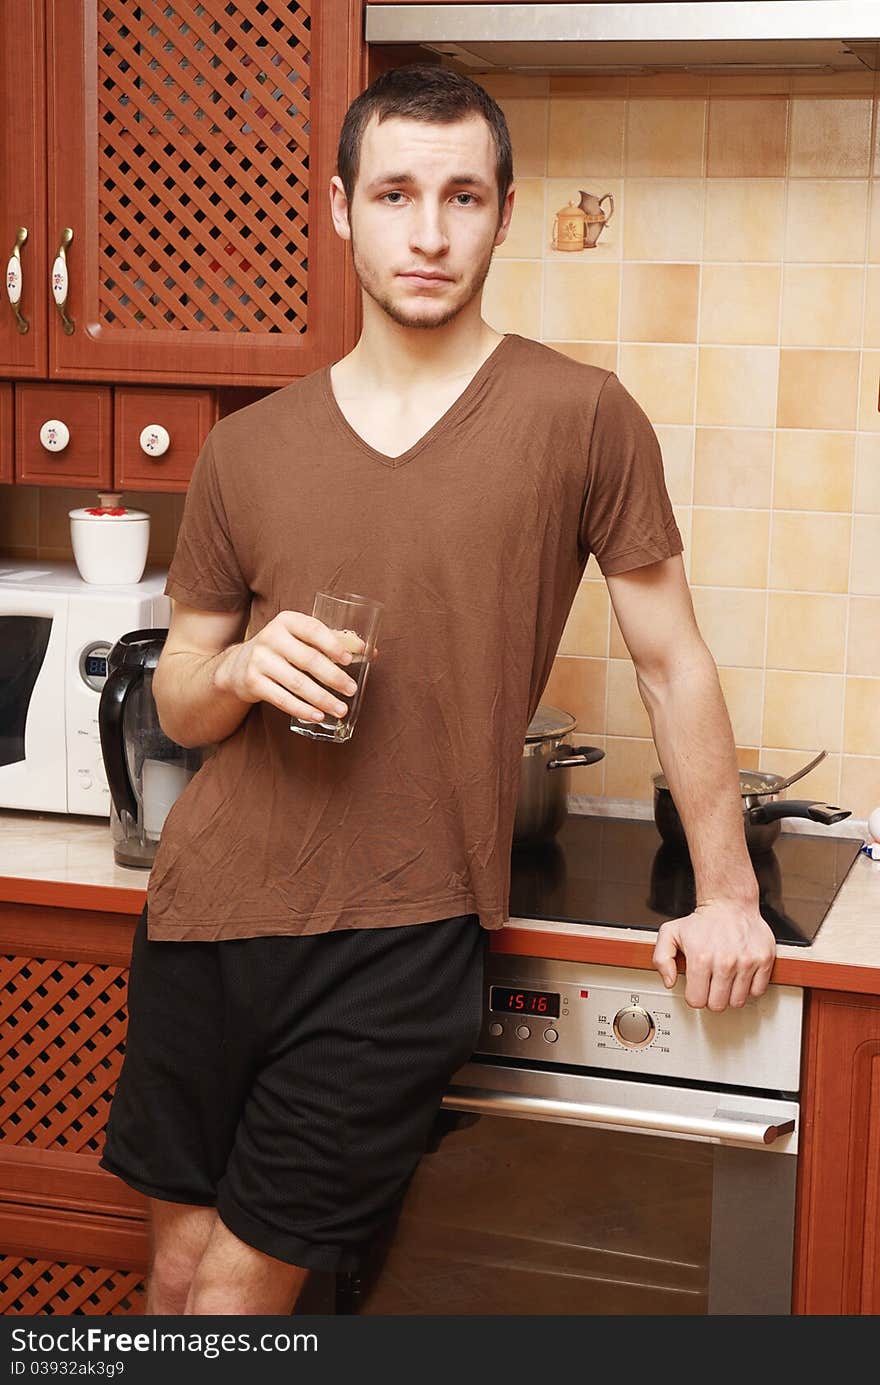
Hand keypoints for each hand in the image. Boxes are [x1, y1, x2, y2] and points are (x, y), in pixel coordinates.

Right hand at [216, 610, 375, 723]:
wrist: (239, 665)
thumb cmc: (283, 650)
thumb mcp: (302, 638)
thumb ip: (334, 641)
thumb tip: (371, 651)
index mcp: (287, 621)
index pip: (313, 629)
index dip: (333, 644)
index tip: (350, 659)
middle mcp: (271, 637)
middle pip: (308, 659)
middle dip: (334, 677)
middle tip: (352, 690)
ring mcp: (259, 660)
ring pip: (297, 682)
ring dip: (322, 698)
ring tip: (341, 709)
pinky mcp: (252, 682)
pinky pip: (281, 699)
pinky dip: (302, 709)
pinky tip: (318, 715)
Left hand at [652, 900, 775, 1010]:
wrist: (729, 903)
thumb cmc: (702, 921)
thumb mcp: (670, 933)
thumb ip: (661, 959)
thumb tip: (670, 981)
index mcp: (700, 958)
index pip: (696, 1001)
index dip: (694, 997)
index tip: (697, 988)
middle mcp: (724, 962)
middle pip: (717, 1005)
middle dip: (712, 998)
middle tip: (711, 985)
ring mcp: (746, 962)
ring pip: (737, 1001)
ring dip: (730, 995)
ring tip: (726, 980)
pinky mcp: (763, 960)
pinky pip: (757, 991)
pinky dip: (749, 988)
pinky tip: (741, 976)